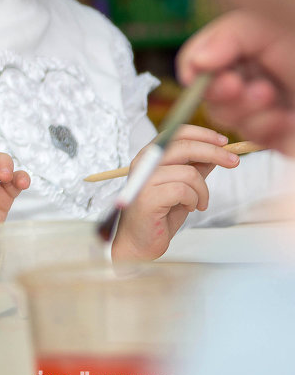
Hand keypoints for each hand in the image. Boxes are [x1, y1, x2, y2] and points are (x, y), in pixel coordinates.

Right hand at [111, 124, 238, 259]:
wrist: (139, 242)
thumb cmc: (160, 214)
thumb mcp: (183, 185)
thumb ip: (194, 167)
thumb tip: (217, 151)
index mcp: (150, 156)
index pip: (175, 133)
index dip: (202, 134)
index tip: (224, 141)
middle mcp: (143, 163)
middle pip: (184, 147)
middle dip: (214, 153)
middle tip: (234, 161)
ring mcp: (143, 180)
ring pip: (188, 173)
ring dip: (203, 191)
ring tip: (199, 202)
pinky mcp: (147, 197)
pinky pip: (183, 191)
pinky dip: (193, 200)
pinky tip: (189, 208)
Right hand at [177, 10, 294, 152]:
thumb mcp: (260, 28)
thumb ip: (224, 38)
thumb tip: (194, 65)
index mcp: (243, 53)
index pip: (199, 65)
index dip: (198, 74)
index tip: (216, 75)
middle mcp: (251, 80)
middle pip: (208, 98)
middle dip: (224, 95)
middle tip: (243, 87)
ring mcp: (265, 109)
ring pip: (229, 121)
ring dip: (248, 112)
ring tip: (273, 98)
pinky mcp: (281, 136)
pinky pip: (256, 141)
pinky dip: (269, 130)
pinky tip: (287, 119)